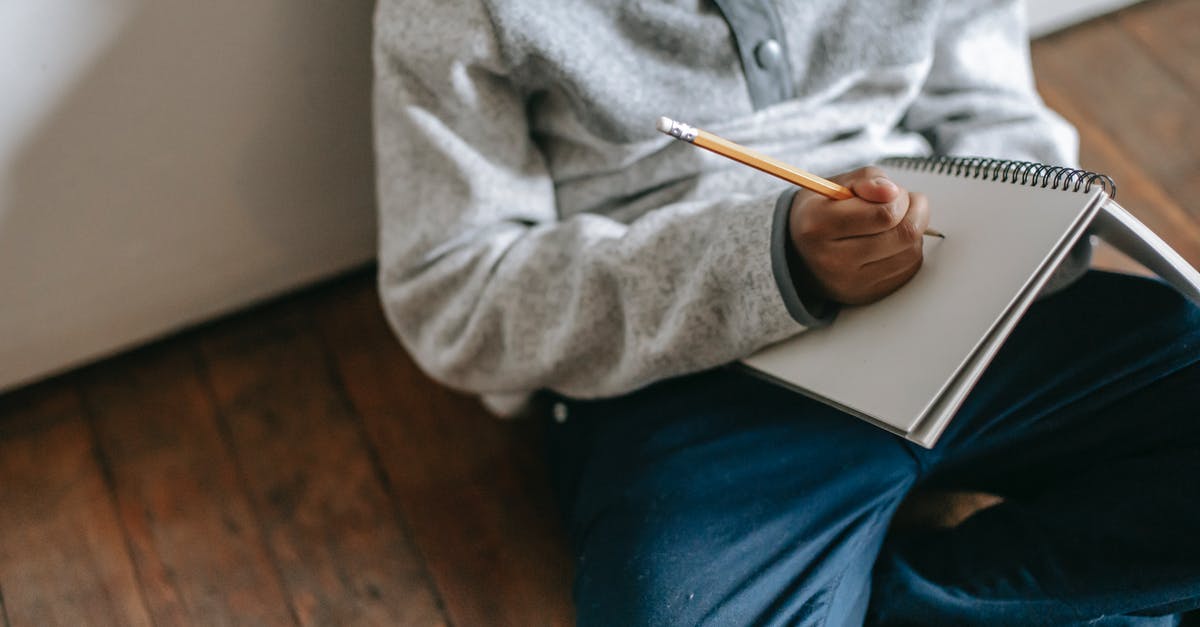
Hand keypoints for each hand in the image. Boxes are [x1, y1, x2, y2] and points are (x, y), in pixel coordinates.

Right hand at [788, 167, 929, 305]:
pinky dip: (907, 252)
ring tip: (893, 224)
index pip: (884, 214)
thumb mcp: (836, 185)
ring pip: (911, 253)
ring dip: (912, 233)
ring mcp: (849, 283)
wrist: (798, 254)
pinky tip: (890, 244)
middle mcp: (831, 260)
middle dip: (914, 213)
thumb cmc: (821, 214)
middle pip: (903, 235)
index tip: (894, 193)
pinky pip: (908, 270)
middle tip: (902, 205)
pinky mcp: (865, 295)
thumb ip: (867, 179)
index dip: (900, 198)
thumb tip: (891, 192)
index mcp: (819, 225)